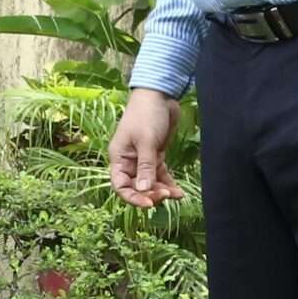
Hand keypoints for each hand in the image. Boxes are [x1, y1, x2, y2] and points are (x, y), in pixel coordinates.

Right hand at [107, 88, 182, 208]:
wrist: (160, 95)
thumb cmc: (146, 114)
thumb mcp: (146, 141)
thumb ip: (145, 166)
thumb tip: (143, 190)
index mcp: (119, 158)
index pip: (120, 185)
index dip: (133, 197)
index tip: (149, 203)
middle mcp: (129, 161)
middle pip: (136, 187)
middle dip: (150, 194)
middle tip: (165, 195)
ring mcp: (142, 159)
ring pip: (150, 183)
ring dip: (161, 191)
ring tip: (175, 194)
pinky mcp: (156, 155)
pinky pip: (160, 175)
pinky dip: (168, 183)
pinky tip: (178, 192)